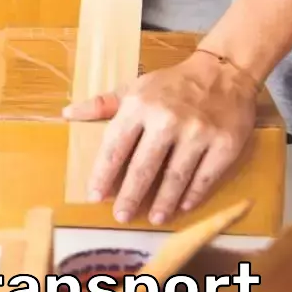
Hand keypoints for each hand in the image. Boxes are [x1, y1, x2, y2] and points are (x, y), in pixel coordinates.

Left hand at [62, 50, 258, 225]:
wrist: (223, 72)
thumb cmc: (171, 84)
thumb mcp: (134, 87)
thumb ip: (101, 104)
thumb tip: (67, 113)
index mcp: (139, 105)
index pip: (115, 147)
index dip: (103, 174)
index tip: (95, 196)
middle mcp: (167, 120)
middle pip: (143, 167)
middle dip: (130, 195)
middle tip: (120, 216)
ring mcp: (198, 133)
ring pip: (175, 177)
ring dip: (162, 202)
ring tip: (153, 218)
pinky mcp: (225, 144)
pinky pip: (205, 177)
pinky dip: (192, 195)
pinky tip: (182, 207)